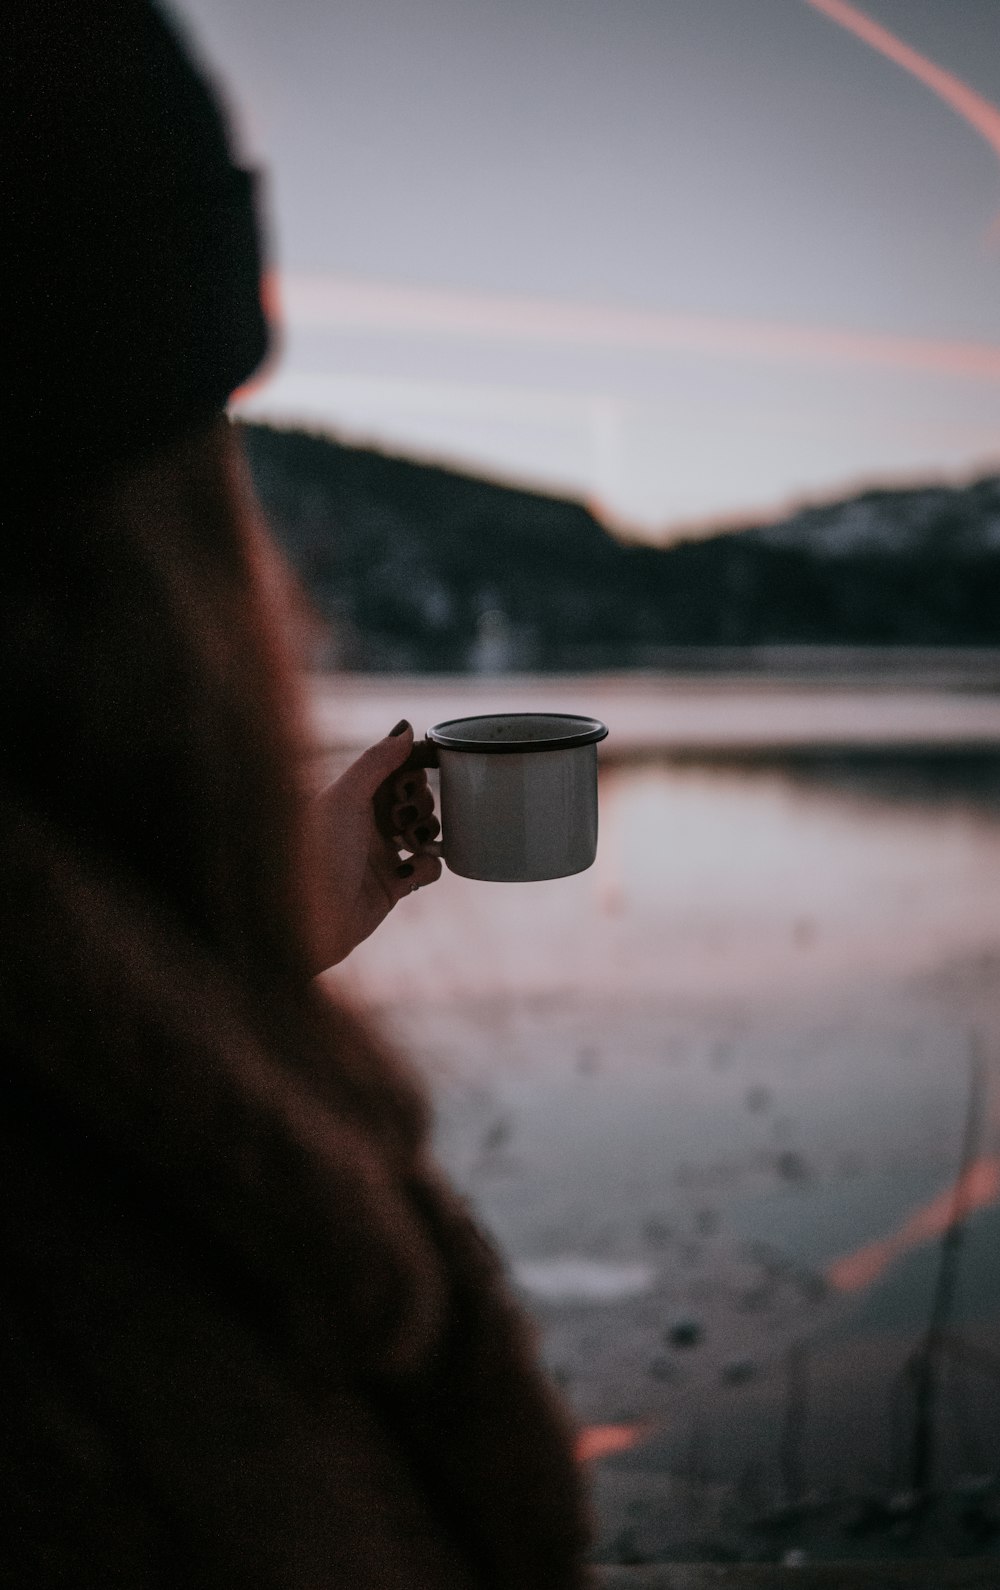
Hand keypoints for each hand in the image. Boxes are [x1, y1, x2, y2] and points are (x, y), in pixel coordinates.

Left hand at [309, 721, 441, 971]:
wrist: (311, 920)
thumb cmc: (317, 853)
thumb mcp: (345, 797)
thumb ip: (376, 761)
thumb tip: (406, 728)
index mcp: (351, 796)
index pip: (393, 768)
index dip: (414, 763)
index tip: (436, 758)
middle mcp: (366, 822)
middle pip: (414, 797)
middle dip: (420, 801)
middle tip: (405, 814)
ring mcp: (381, 853)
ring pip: (426, 830)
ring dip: (428, 831)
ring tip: (411, 842)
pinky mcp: (394, 885)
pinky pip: (429, 867)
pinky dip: (427, 866)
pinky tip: (410, 870)